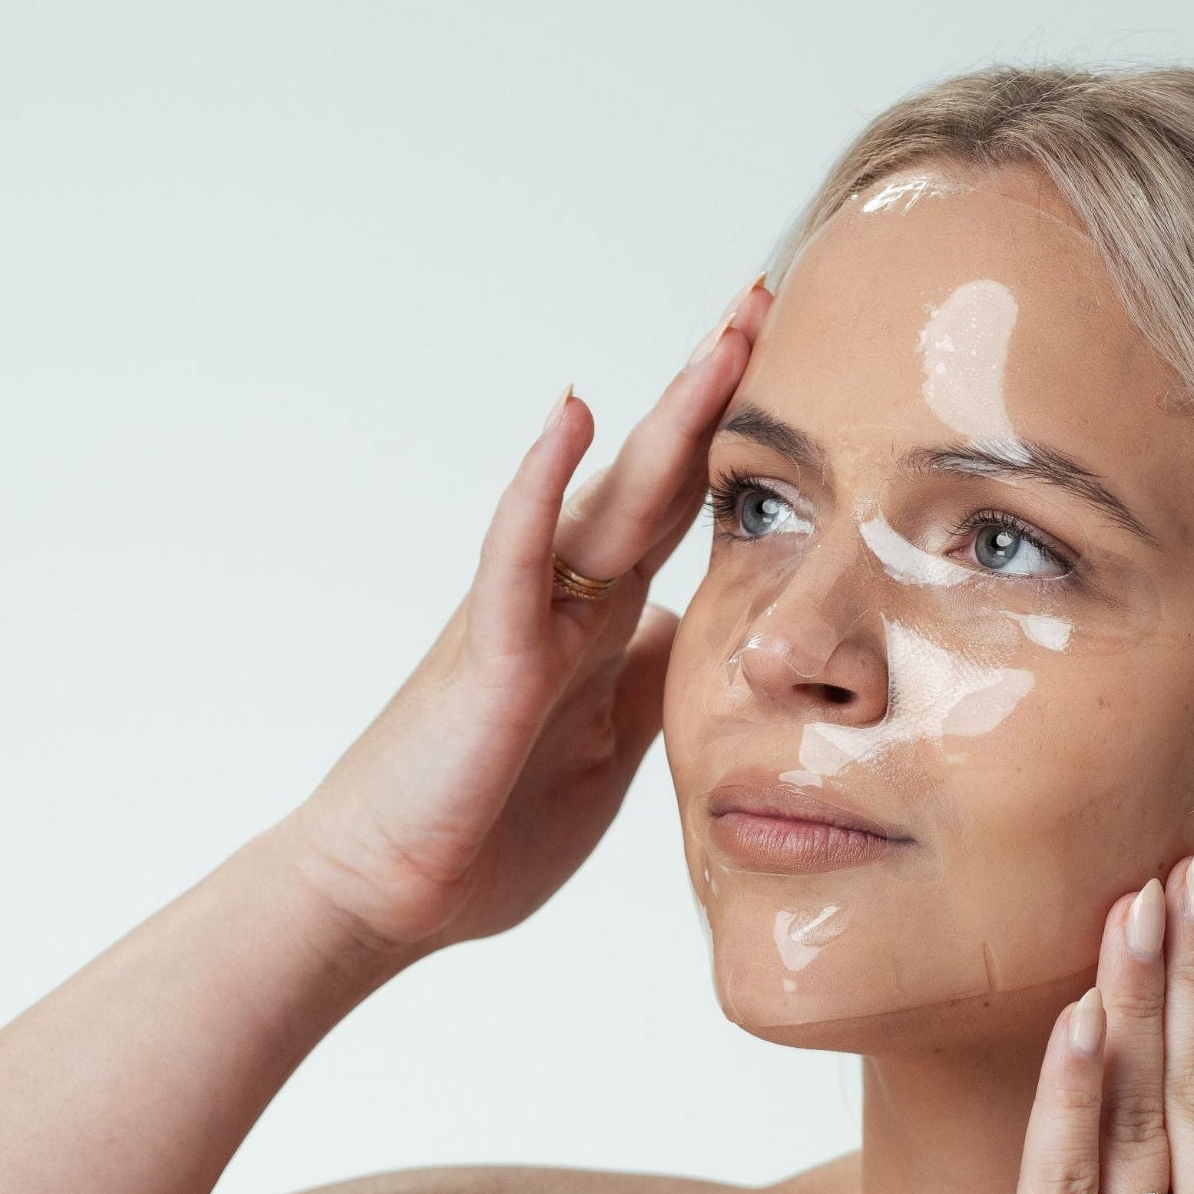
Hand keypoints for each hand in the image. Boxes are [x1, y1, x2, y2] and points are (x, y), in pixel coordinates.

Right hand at [272, 283, 768, 959]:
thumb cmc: (489, 824)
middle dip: (718, 393)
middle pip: (659, 477)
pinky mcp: (488, 656)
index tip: (804, 380)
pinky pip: (516, 557)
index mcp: (606, 626)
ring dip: (669, 412)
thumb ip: (653, 679)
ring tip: (726, 330)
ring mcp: (528, 616)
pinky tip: (571, 416)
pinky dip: (540, 485)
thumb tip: (706, 630)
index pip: (686, 517)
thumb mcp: (612, 748)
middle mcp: (570, 600)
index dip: (740, 451)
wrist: (390, 895)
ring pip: (607, 493)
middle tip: (770, 298)